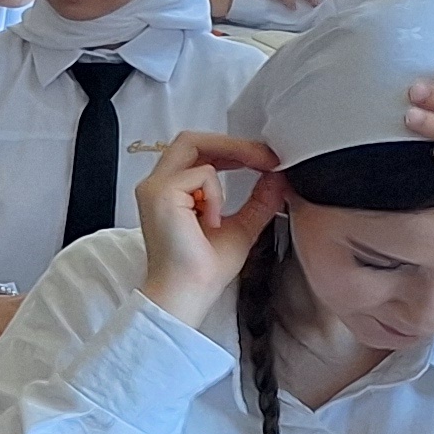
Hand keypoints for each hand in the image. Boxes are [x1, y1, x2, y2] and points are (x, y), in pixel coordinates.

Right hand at [131, 131, 285, 326]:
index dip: (232, 148)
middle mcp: (157, 185)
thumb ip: (258, 200)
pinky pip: (200, 174)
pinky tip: (213, 220)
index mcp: (172, 191)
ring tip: (254, 174)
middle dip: (233, 144)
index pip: (198, 151)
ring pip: (194, 145)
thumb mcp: (243, 226)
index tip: (263, 159)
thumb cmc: (204, 269)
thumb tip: (277, 176)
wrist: (188, 293)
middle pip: (193, 140)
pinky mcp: (161, 194)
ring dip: (231, 158)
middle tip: (265, 156)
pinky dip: (217, 193)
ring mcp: (156, 188)